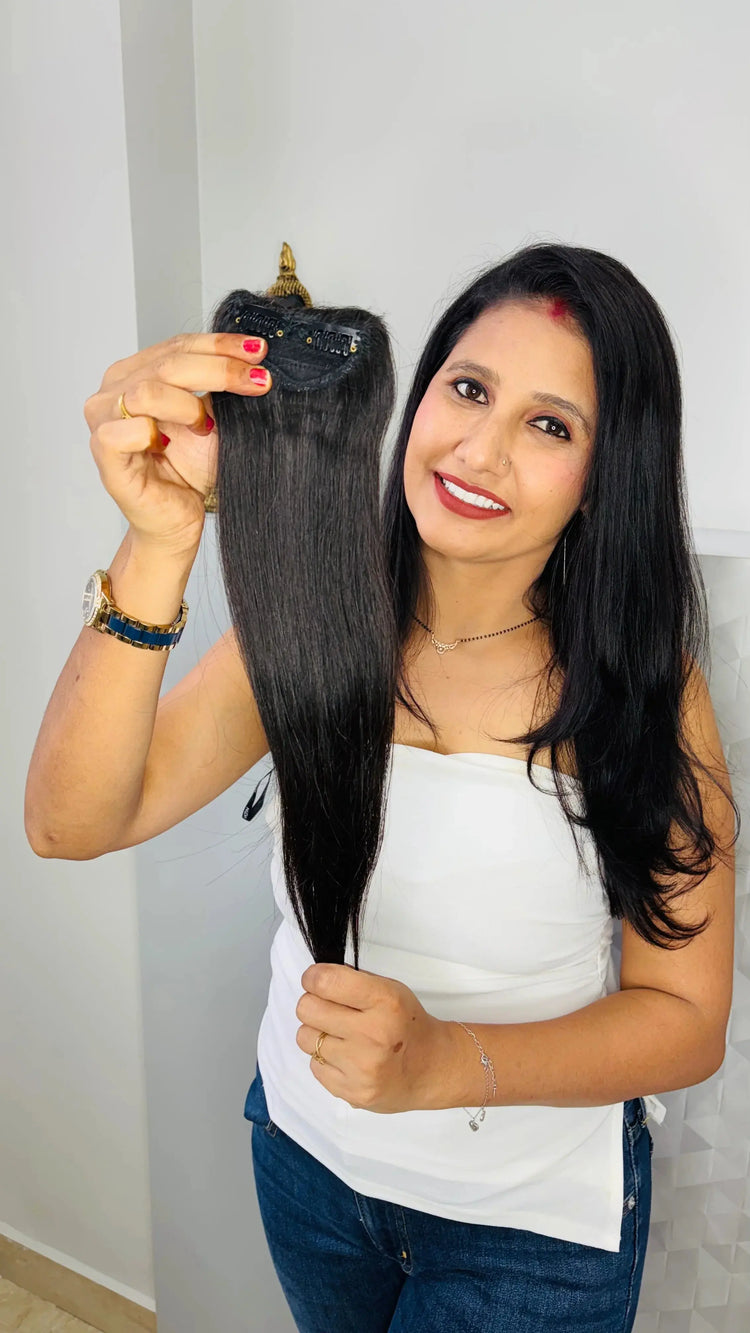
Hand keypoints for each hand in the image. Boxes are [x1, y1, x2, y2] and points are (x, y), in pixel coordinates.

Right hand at [84, 331, 272, 555]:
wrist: (178, 520)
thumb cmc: (187, 471)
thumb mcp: (209, 418)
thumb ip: (216, 387)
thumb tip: (252, 357)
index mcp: (134, 374)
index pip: (177, 346)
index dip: (219, 345)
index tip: (258, 350)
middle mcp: (113, 392)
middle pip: (167, 363)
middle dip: (219, 370)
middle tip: (258, 381)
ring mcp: (103, 421)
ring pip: (146, 391)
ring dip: (185, 406)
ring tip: (205, 428)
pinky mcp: (103, 452)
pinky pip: (126, 430)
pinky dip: (153, 433)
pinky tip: (167, 444)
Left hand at [296, 963, 450, 1112]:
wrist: (431, 1069)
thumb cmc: (407, 1026)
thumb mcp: (391, 990)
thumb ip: (354, 981)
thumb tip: (315, 979)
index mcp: (385, 1001)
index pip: (325, 982)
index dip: (313, 978)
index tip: (314, 980)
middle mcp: (372, 1034)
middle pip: (307, 1009)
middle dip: (313, 1004)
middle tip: (328, 1009)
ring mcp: (361, 1067)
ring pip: (304, 1038)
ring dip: (317, 1033)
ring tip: (340, 1036)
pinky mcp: (351, 1092)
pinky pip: (313, 1065)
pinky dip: (324, 1059)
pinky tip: (346, 1057)